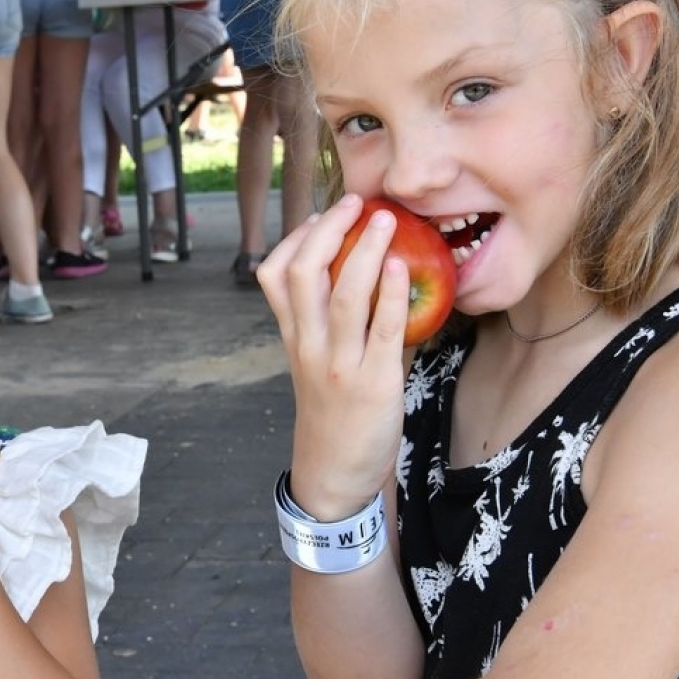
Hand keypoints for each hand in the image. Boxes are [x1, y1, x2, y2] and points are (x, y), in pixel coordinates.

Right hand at [254, 195, 409, 519]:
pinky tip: (404, 267)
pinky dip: (392, 294)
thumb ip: (343, 327)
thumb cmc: (334, 417)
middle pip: (303, 273)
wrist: (333, 476)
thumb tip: (384, 282)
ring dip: (364, 250)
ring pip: (343, 295)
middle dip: (328, 229)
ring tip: (385, 219)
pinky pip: (382, 330)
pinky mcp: (373, 382)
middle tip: (356, 202)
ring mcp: (338, 364)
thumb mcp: (322, 366)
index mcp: (293, 338)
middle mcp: (308, 345)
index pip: (273, 276)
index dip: (294, 238)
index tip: (320, 215)